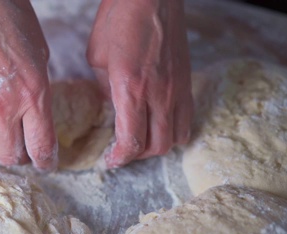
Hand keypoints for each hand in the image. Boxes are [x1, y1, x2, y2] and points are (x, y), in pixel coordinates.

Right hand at [0, 0, 56, 169]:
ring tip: (6, 130)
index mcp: (33, 95)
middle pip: (11, 156)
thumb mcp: (41, 63)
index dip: (46, 162)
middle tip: (26, 149)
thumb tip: (37, 124)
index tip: (47, 164)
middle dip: (21, 157)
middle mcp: (4, 106)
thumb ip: (39, 98)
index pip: (40, 147)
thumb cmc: (14, 26)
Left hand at [87, 0, 192, 167]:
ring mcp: (177, 89)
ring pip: (177, 137)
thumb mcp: (97, 57)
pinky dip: (175, 130)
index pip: (131, 142)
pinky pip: (188, 118)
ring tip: (143, 140)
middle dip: (137, 156)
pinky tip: (161, 123)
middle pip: (156, 147)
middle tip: (123, 151)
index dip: (119, 159)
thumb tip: (113, 105)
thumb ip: (105, 88)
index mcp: (131, 89)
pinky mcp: (187, 82)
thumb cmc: (120, 19)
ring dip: (159, 145)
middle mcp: (158, 94)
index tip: (110, 160)